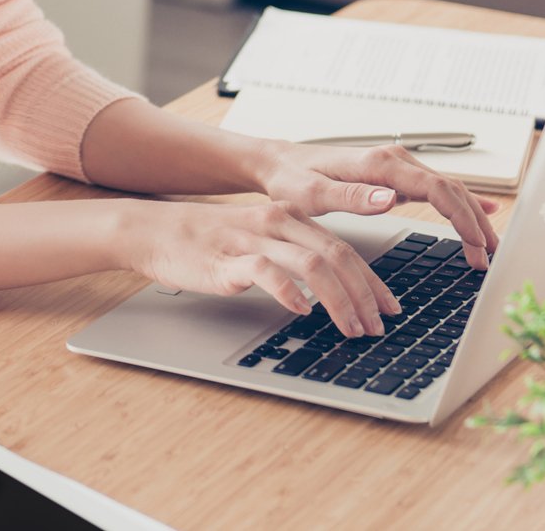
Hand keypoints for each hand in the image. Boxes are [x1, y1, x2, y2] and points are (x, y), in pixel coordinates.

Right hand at [116, 198, 399, 339]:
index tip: (389, 308)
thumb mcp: (259, 240)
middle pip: (336, 255)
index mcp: (289, 217)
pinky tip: (301, 310)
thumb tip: (334, 289)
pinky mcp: (227, 259)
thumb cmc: (207, 241)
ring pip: (312, 264)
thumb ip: (293, 255)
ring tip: (349, 328)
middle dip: (364, 295)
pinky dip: (290, 292)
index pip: (343, 248)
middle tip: (377, 327)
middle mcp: (276, 223)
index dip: (372, 280)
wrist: (155, 231)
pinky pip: (266, 272)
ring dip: (338, 301)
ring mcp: (253, 240)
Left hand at [256, 142, 499, 269]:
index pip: (437, 189)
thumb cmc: (293, 180)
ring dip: (471, 217)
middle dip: (475, 223)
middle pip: (450, 189)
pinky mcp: (394, 174)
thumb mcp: (313, 194)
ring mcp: (396, 166)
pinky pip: (436, 188)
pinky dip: (460, 202)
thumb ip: (350, 198)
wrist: (282, 163)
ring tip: (488, 247)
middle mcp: (394, 160)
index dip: (462, 218)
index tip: (477, 244)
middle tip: (490, 257)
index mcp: (379, 165)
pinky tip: (482, 211)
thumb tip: (389, 199)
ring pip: (447, 188)